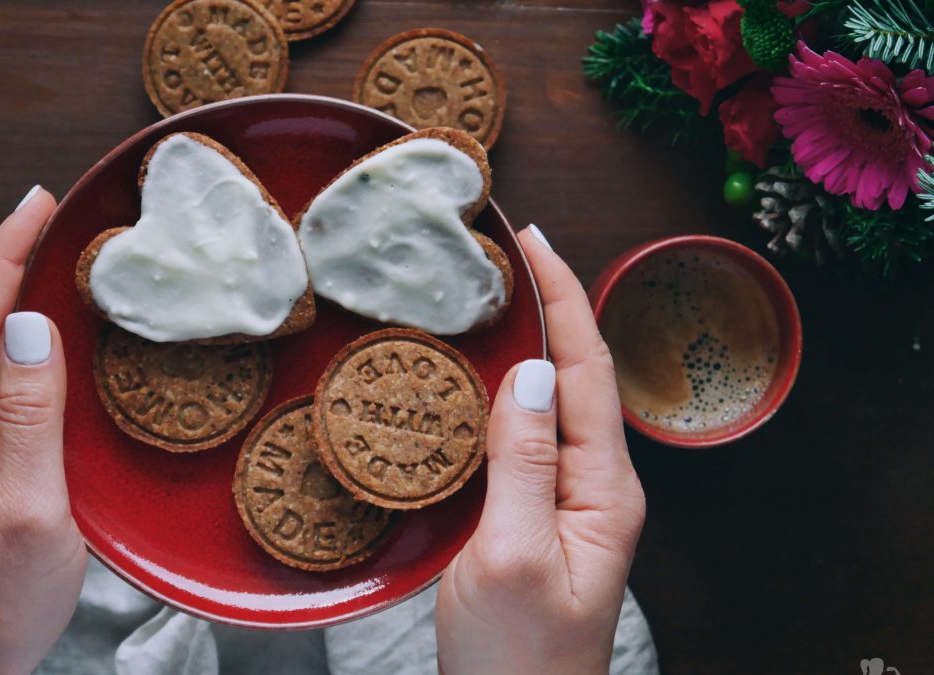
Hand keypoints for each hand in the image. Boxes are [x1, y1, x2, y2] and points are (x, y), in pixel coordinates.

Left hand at [0, 187, 86, 674]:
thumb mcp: (28, 513)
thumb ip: (30, 417)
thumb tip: (31, 325)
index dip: (5, 259)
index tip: (39, 202)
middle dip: (18, 269)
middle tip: (67, 217)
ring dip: (29, 309)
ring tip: (73, 261)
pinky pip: (5, 395)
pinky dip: (37, 358)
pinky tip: (64, 338)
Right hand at [435, 226, 645, 673]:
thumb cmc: (518, 657)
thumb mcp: (513, 556)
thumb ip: (523, 463)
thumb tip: (526, 373)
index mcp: (604, 488)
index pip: (586, 371)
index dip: (562, 300)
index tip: (535, 243)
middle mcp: (594, 485)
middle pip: (575, 376)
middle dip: (549, 308)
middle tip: (508, 254)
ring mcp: (567, 500)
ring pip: (550, 402)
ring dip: (528, 343)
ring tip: (494, 297)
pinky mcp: (536, 515)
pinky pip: (526, 436)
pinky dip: (503, 392)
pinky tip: (478, 377)